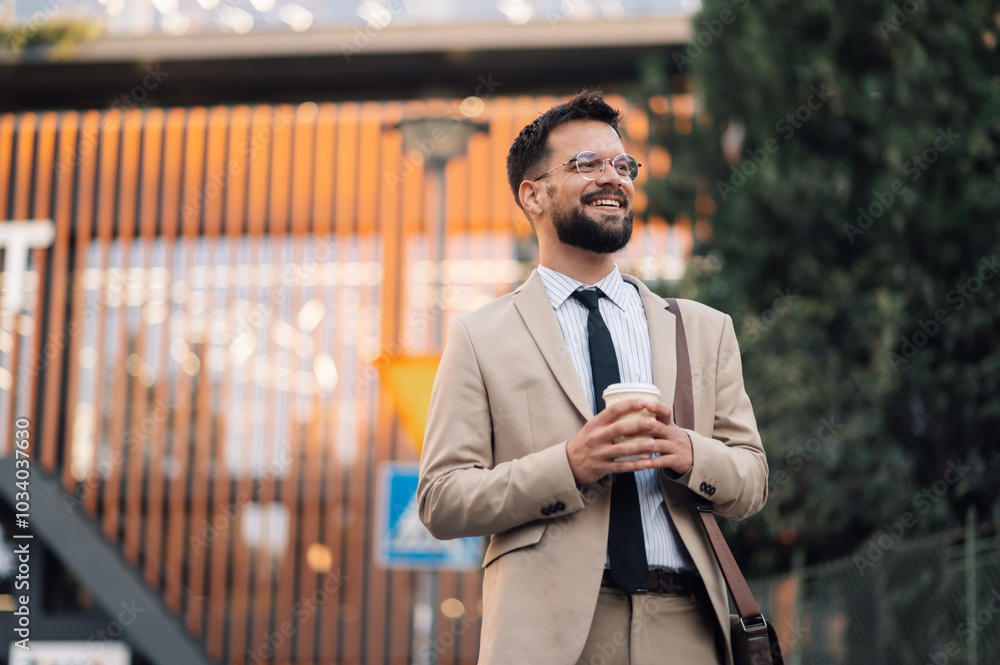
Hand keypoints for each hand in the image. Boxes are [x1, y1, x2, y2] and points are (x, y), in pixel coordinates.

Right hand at [566, 399, 692, 484]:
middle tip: (653, 422)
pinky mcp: (602, 467)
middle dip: (638, 425)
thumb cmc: (585, 443)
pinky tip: (647, 463)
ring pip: (622, 449)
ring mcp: (599, 453)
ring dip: (639, 446)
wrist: (569, 464)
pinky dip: (635, 465)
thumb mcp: (591, 428)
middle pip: (619, 428)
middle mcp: (596, 437)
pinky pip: (621, 466)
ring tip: (654, 443)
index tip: (644, 402)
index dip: (629, 405)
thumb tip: (629, 407)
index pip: (613, 410)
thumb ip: (607, 420)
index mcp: (594, 424)